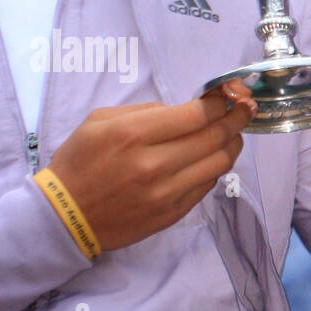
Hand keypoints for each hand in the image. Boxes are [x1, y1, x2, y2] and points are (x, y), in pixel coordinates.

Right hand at [47, 91, 253, 251]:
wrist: (65, 216)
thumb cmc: (79, 162)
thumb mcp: (99, 120)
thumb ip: (143, 111)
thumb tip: (183, 110)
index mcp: (135, 134)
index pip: (197, 114)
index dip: (221, 101)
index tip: (230, 94)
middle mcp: (155, 163)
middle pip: (215, 137)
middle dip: (237, 118)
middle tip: (245, 108)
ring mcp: (166, 193)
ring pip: (219, 164)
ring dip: (232, 145)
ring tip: (232, 135)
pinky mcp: (171, 214)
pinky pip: (206, 186)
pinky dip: (214, 169)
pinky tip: (210, 159)